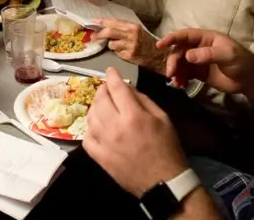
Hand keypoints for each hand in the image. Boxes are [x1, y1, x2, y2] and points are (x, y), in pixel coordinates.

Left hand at [84, 68, 187, 197]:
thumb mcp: (163, 118)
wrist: (164, 182)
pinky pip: (86, 137)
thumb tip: (127, 88)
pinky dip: (90, 128)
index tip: (110, 71)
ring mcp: (104, 142)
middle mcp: (115, 126)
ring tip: (102, 106)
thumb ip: (143, 100)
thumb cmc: (167, 148)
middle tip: (107, 89)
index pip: (116, 87)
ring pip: (90, 115)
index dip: (112, 76)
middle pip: (100, 99)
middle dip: (102, 89)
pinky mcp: (99, 156)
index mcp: (133, 115)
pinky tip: (98, 126)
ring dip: (95, 106)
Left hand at [95, 19, 165, 73]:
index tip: (93, 22)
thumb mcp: (136, 31)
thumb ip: (123, 27)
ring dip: (111, 45)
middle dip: (99, 34)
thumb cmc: (145, 42)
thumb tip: (104, 25)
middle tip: (92, 36)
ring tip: (118, 46)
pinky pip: (116, 53)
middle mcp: (132, 34)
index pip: (114, 22)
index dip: (102, 22)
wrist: (158, 55)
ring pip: (111, 44)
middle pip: (110, 31)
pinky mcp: (129, 56)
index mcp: (133, 26)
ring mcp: (130, 46)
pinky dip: (117, 52)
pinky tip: (124, 52)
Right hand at [156, 28, 253, 93]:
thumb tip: (187, 56)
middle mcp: (199, 47)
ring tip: (176, 82)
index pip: (184, 35)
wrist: (251, 80)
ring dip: (175, 71)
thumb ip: (208, 54)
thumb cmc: (242, 62)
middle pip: (179, 51)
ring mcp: (198, 60)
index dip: (171, 38)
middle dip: (173, 61)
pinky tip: (181, 85)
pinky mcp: (199, 73)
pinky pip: (184, 74)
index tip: (160, 46)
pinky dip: (180, 79)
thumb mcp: (227, 55)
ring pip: (180, 63)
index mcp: (205, 38)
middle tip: (170, 73)